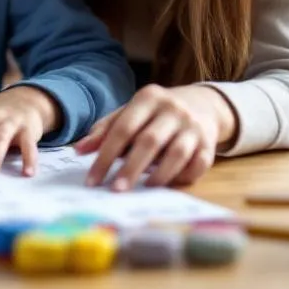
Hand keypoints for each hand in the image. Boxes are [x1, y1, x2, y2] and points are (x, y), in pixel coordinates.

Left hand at [73, 84, 235, 190]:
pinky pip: (198, 165)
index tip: (93, 180)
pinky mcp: (209, 144)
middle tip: (115, 190)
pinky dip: (183, 177)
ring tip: (143, 189)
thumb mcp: (130, 112)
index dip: (106, 155)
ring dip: (159, 175)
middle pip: (149, 141)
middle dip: (131, 168)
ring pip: (177, 154)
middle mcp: (173, 109)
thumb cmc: (155, 113)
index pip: (123, 128)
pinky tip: (168, 184)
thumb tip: (79, 150)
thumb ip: (105, 130)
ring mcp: (193, 126)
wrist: (202, 104)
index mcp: (148, 98)